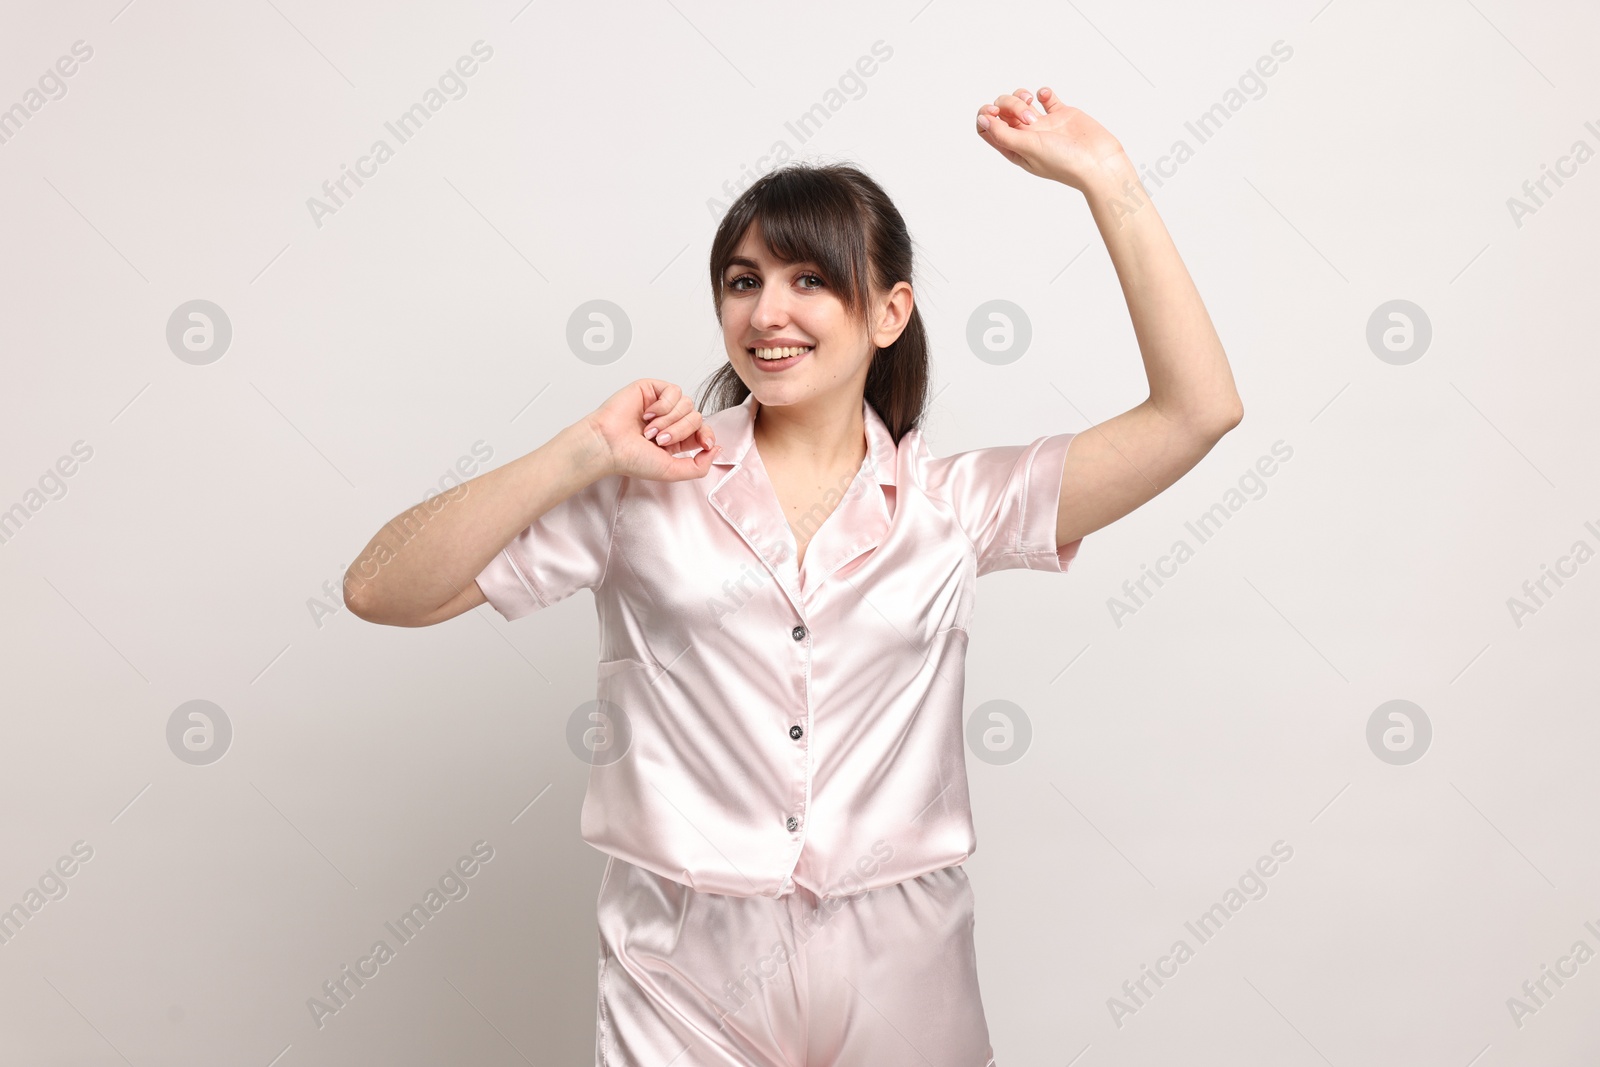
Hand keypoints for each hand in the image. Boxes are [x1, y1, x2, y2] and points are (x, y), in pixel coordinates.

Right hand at [584, 379, 721, 481]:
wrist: (609, 445)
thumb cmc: (632, 459)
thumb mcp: (672, 471)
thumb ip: (699, 467)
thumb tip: (717, 448)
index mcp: (676, 439)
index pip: (703, 430)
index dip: (706, 435)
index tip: (704, 444)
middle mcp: (670, 421)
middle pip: (696, 417)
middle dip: (680, 431)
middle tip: (659, 440)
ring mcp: (661, 404)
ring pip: (687, 404)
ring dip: (669, 420)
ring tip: (649, 430)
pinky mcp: (652, 389)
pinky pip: (674, 391)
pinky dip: (663, 405)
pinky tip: (647, 414)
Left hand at [975, 86, 1129, 191]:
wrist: (1098, 162)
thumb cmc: (1064, 162)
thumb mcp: (1027, 149)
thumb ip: (1003, 134)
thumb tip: (982, 120)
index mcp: (1014, 148)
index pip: (987, 128)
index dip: (986, 115)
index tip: (996, 112)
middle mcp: (1026, 136)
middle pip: (1002, 110)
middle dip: (1010, 105)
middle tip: (1029, 118)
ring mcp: (1043, 124)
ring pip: (1021, 101)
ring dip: (1021, 96)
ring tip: (1034, 107)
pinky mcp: (1061, 114)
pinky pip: (1047, 98)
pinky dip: (1044, 92)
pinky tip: (1046, 96)